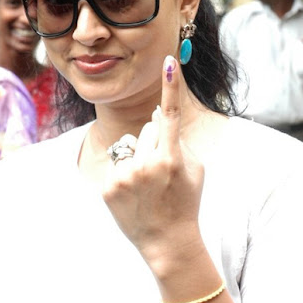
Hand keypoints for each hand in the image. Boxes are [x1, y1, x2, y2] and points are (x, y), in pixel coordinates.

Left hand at [102, 55, 204, 273]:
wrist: (167, 241)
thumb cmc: (185, 202)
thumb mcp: (195, 170)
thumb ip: (179, 139)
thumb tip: (157, 113)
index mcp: (171, 159)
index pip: (170, 115)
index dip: (170, 86)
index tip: (168, 61)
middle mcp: (146, 165)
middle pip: (148, 129)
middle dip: (155, 141)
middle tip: (162, 171)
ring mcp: (124, 176)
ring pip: (129, 144)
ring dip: (137, 156)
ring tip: (146, 184)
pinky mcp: (107, 187)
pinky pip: (115, 163)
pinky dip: (123, 172)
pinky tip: (133, 193)